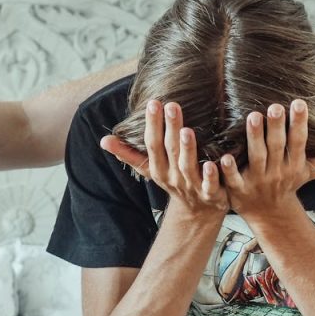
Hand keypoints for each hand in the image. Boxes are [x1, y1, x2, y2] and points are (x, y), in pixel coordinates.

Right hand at [101, 100, 228, 215]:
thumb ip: (128, 154)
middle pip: (170, 150)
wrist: (197, 212)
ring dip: (187, 150)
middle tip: (171, 105)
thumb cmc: (173, 181)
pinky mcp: (210, 194)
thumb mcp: (149, 169)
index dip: (152, 125)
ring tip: (186, 130)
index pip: (152, 144)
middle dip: (170, 128)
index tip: (153, 103)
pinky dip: (210, 176)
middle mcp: (172, 176)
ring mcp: (191, 186)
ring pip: (187, 167)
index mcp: (157, 168)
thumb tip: (104, 141)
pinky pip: (210, 185)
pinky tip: (211, 163)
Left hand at [220, 100, 314, 219]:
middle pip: (277, 147)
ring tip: (253, 116)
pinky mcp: (239, 190)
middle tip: (274, 106)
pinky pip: (234, 178)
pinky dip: (230, 169)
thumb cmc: (288, 185)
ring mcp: (258, 181)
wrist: (270, 215)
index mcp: (295, 165)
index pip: (299, 142)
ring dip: (254, 138)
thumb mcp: (311, 172)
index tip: (299, 103)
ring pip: (257, 158)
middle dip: (276, 127)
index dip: (299, 124)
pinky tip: (224, 156)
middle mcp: (277, 172)